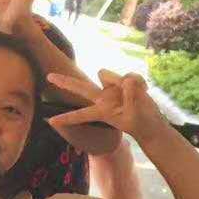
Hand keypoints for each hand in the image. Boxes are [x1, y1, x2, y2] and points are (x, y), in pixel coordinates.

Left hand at [46, 69, 165, 142]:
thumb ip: (129, 96)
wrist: (150, 121)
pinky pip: (129, 75)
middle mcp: (103, 99)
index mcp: (101, 112)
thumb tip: (126, 81)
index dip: (66, 118)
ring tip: (137, 93)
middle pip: (80, 88)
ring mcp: (112, 89)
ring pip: (108, 75)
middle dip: (65, 82)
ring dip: (122, 81)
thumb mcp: (134, 113)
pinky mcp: (123, 82)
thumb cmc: (140, 123)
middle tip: (48, 77)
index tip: (51, 121)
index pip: (80, 115)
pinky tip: (144, 90)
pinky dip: (138, 81)